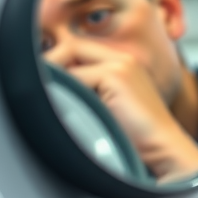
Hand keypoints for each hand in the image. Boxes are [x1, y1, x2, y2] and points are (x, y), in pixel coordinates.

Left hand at [44, 39, 197, 181]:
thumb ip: (88, 92)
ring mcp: (121, 64)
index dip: (56, 63)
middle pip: (71, 47)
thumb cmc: (138, 140)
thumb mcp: (109, 109)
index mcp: (124, 64)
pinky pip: (74, 77)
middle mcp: (123, 58)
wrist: (164, 150)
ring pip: (69, 59)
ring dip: (55, 80)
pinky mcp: (117, 75)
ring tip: (44, 101)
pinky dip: (65, 93)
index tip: (38, 82)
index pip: (78, 49)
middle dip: (49, 66)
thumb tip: (51, 89)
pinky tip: (64, 109)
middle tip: (33, 89)